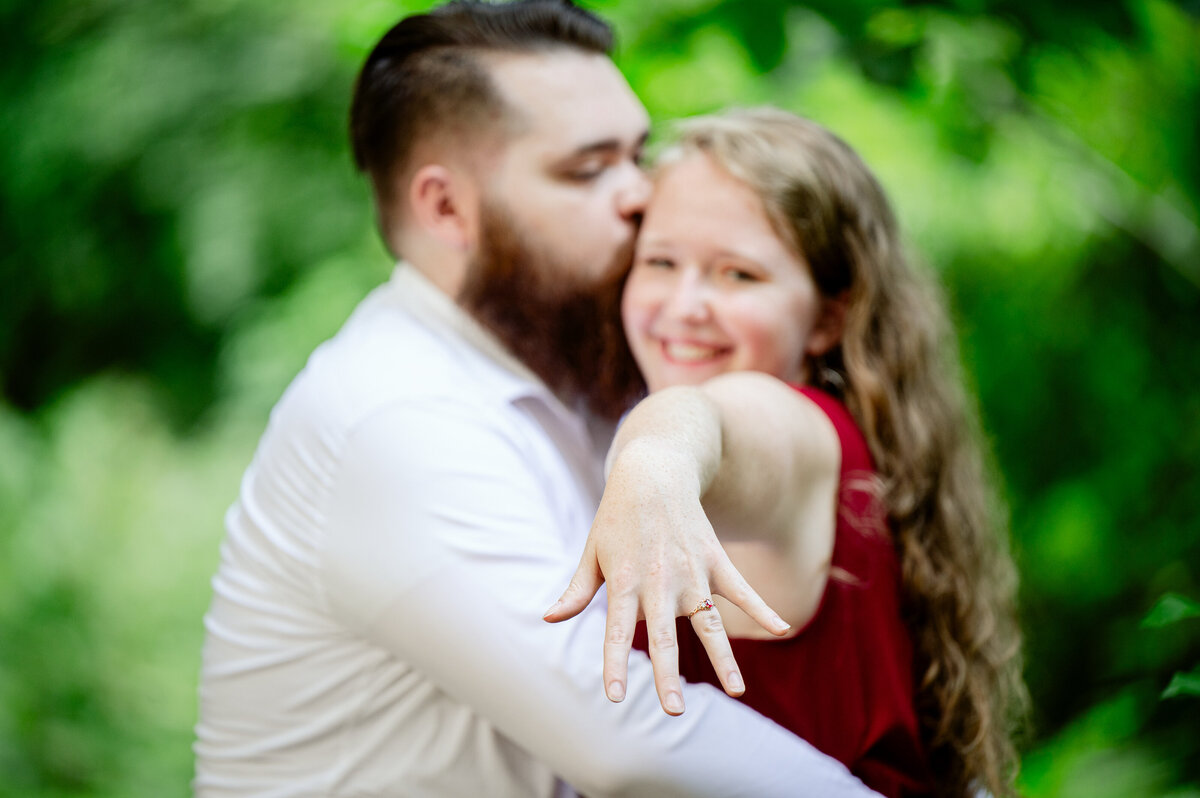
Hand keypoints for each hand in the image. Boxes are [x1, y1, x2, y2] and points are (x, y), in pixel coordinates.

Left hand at [543, 443, 789, 714]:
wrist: (654, 471)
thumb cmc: (617, 516)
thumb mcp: (591, 550)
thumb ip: (576, 590)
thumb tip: (549, 619)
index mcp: (624, 581)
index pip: (614, 632)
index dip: (614, 664)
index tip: (616, 696)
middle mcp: (659, 581)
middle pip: (663, 636)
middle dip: (668, 674)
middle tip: (672, 711)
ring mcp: (691, 571)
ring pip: (709, 622)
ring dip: (723, 658)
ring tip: (737, 692)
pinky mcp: (715, 560)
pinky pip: (742, 590)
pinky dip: (763, 608)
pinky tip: (783, 628)